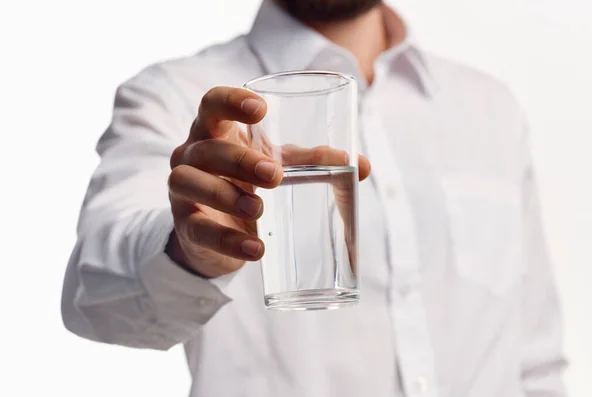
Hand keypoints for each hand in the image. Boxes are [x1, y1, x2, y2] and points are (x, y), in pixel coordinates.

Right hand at [167, 87, 370, 277]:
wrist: (218, 229)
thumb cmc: (248, 182)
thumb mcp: (279, 166)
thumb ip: (314, 161)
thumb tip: (362, 166)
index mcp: (216, 130)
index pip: (211, 103)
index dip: (231, 101)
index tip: (260, 109)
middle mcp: (192, 154)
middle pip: (206, 147)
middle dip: (239, 160)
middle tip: (275, 175)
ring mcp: (183, 190)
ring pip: (188, 182)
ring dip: (224, 196)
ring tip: (259, 210)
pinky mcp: (185, 225)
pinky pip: (198, 229)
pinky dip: (227, 240)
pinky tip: (255, 249)